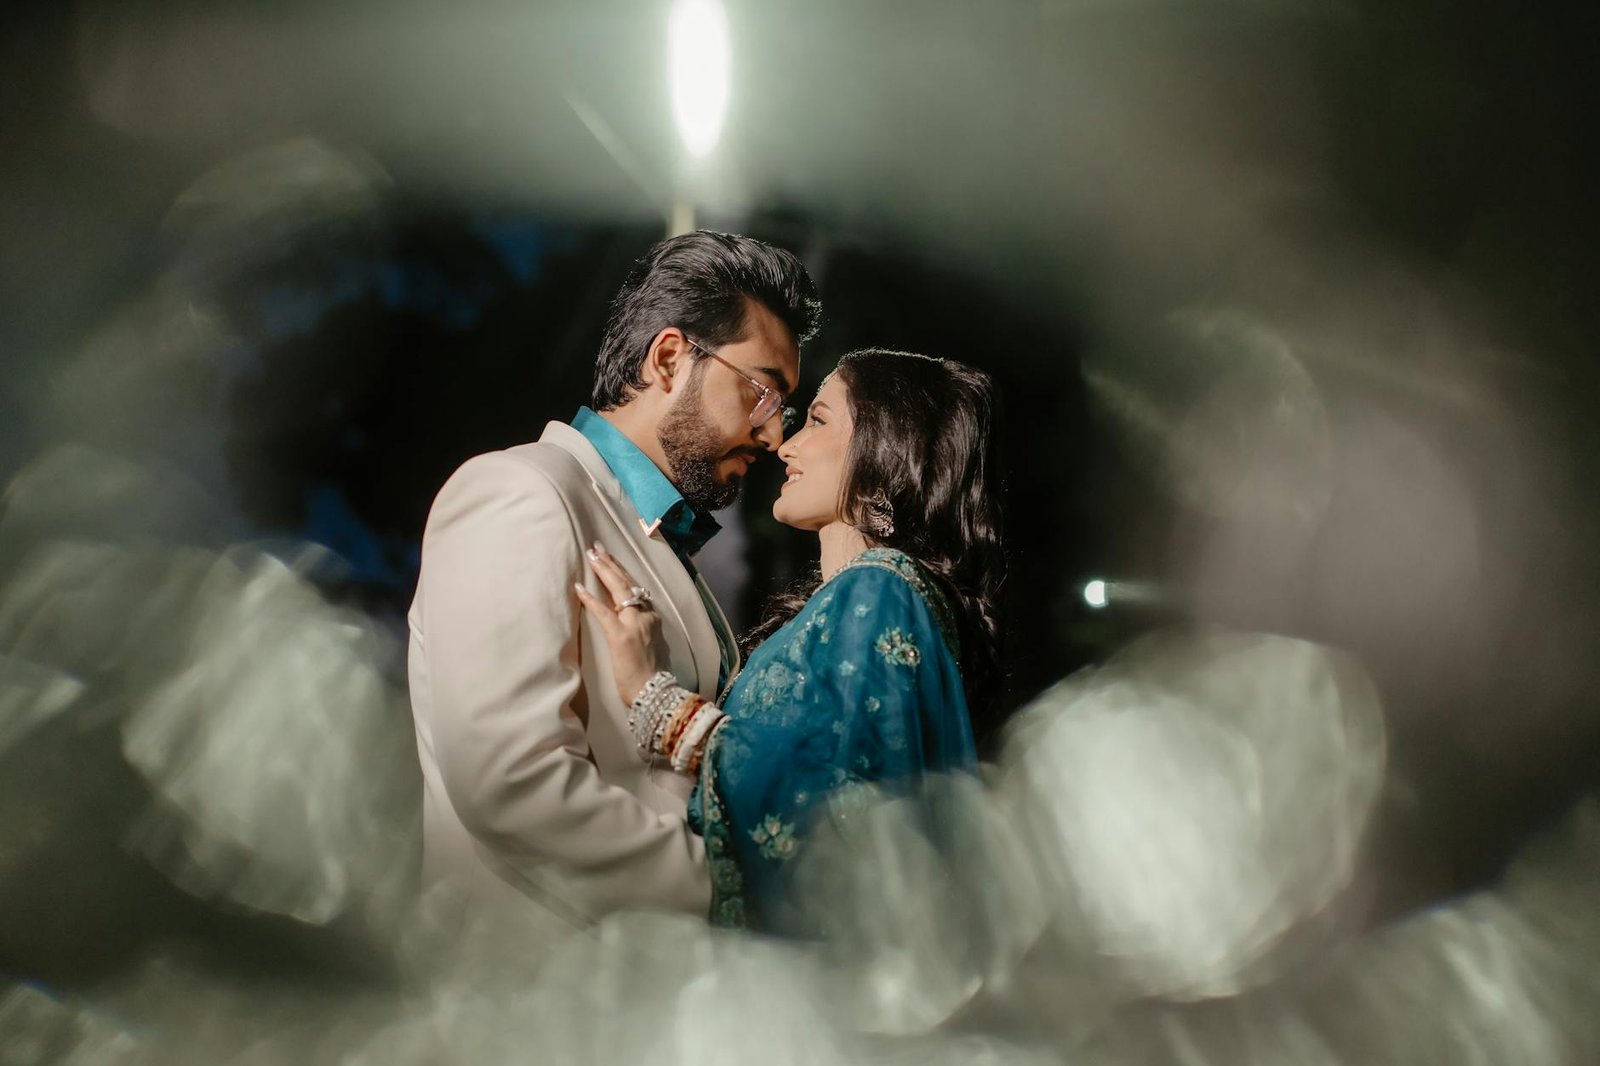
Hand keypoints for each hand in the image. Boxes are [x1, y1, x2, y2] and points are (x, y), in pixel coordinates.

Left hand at [573, 543, 672, 705]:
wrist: (653, 693)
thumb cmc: (650, 677)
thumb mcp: (650, 646)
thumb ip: (641, 631)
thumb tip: (626, 623)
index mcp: (653, 619)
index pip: (637, 590)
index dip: (623, 574)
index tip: (612, 561)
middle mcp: (646, 617)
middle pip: (628, 584)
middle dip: (611, 564)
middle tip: (597, 548)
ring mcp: (634, 624)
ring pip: (618, 590)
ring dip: (603, 570)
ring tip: (591, 556)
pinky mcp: (620, 635)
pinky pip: (603, 612)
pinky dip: (590, 598)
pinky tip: (578, 587)